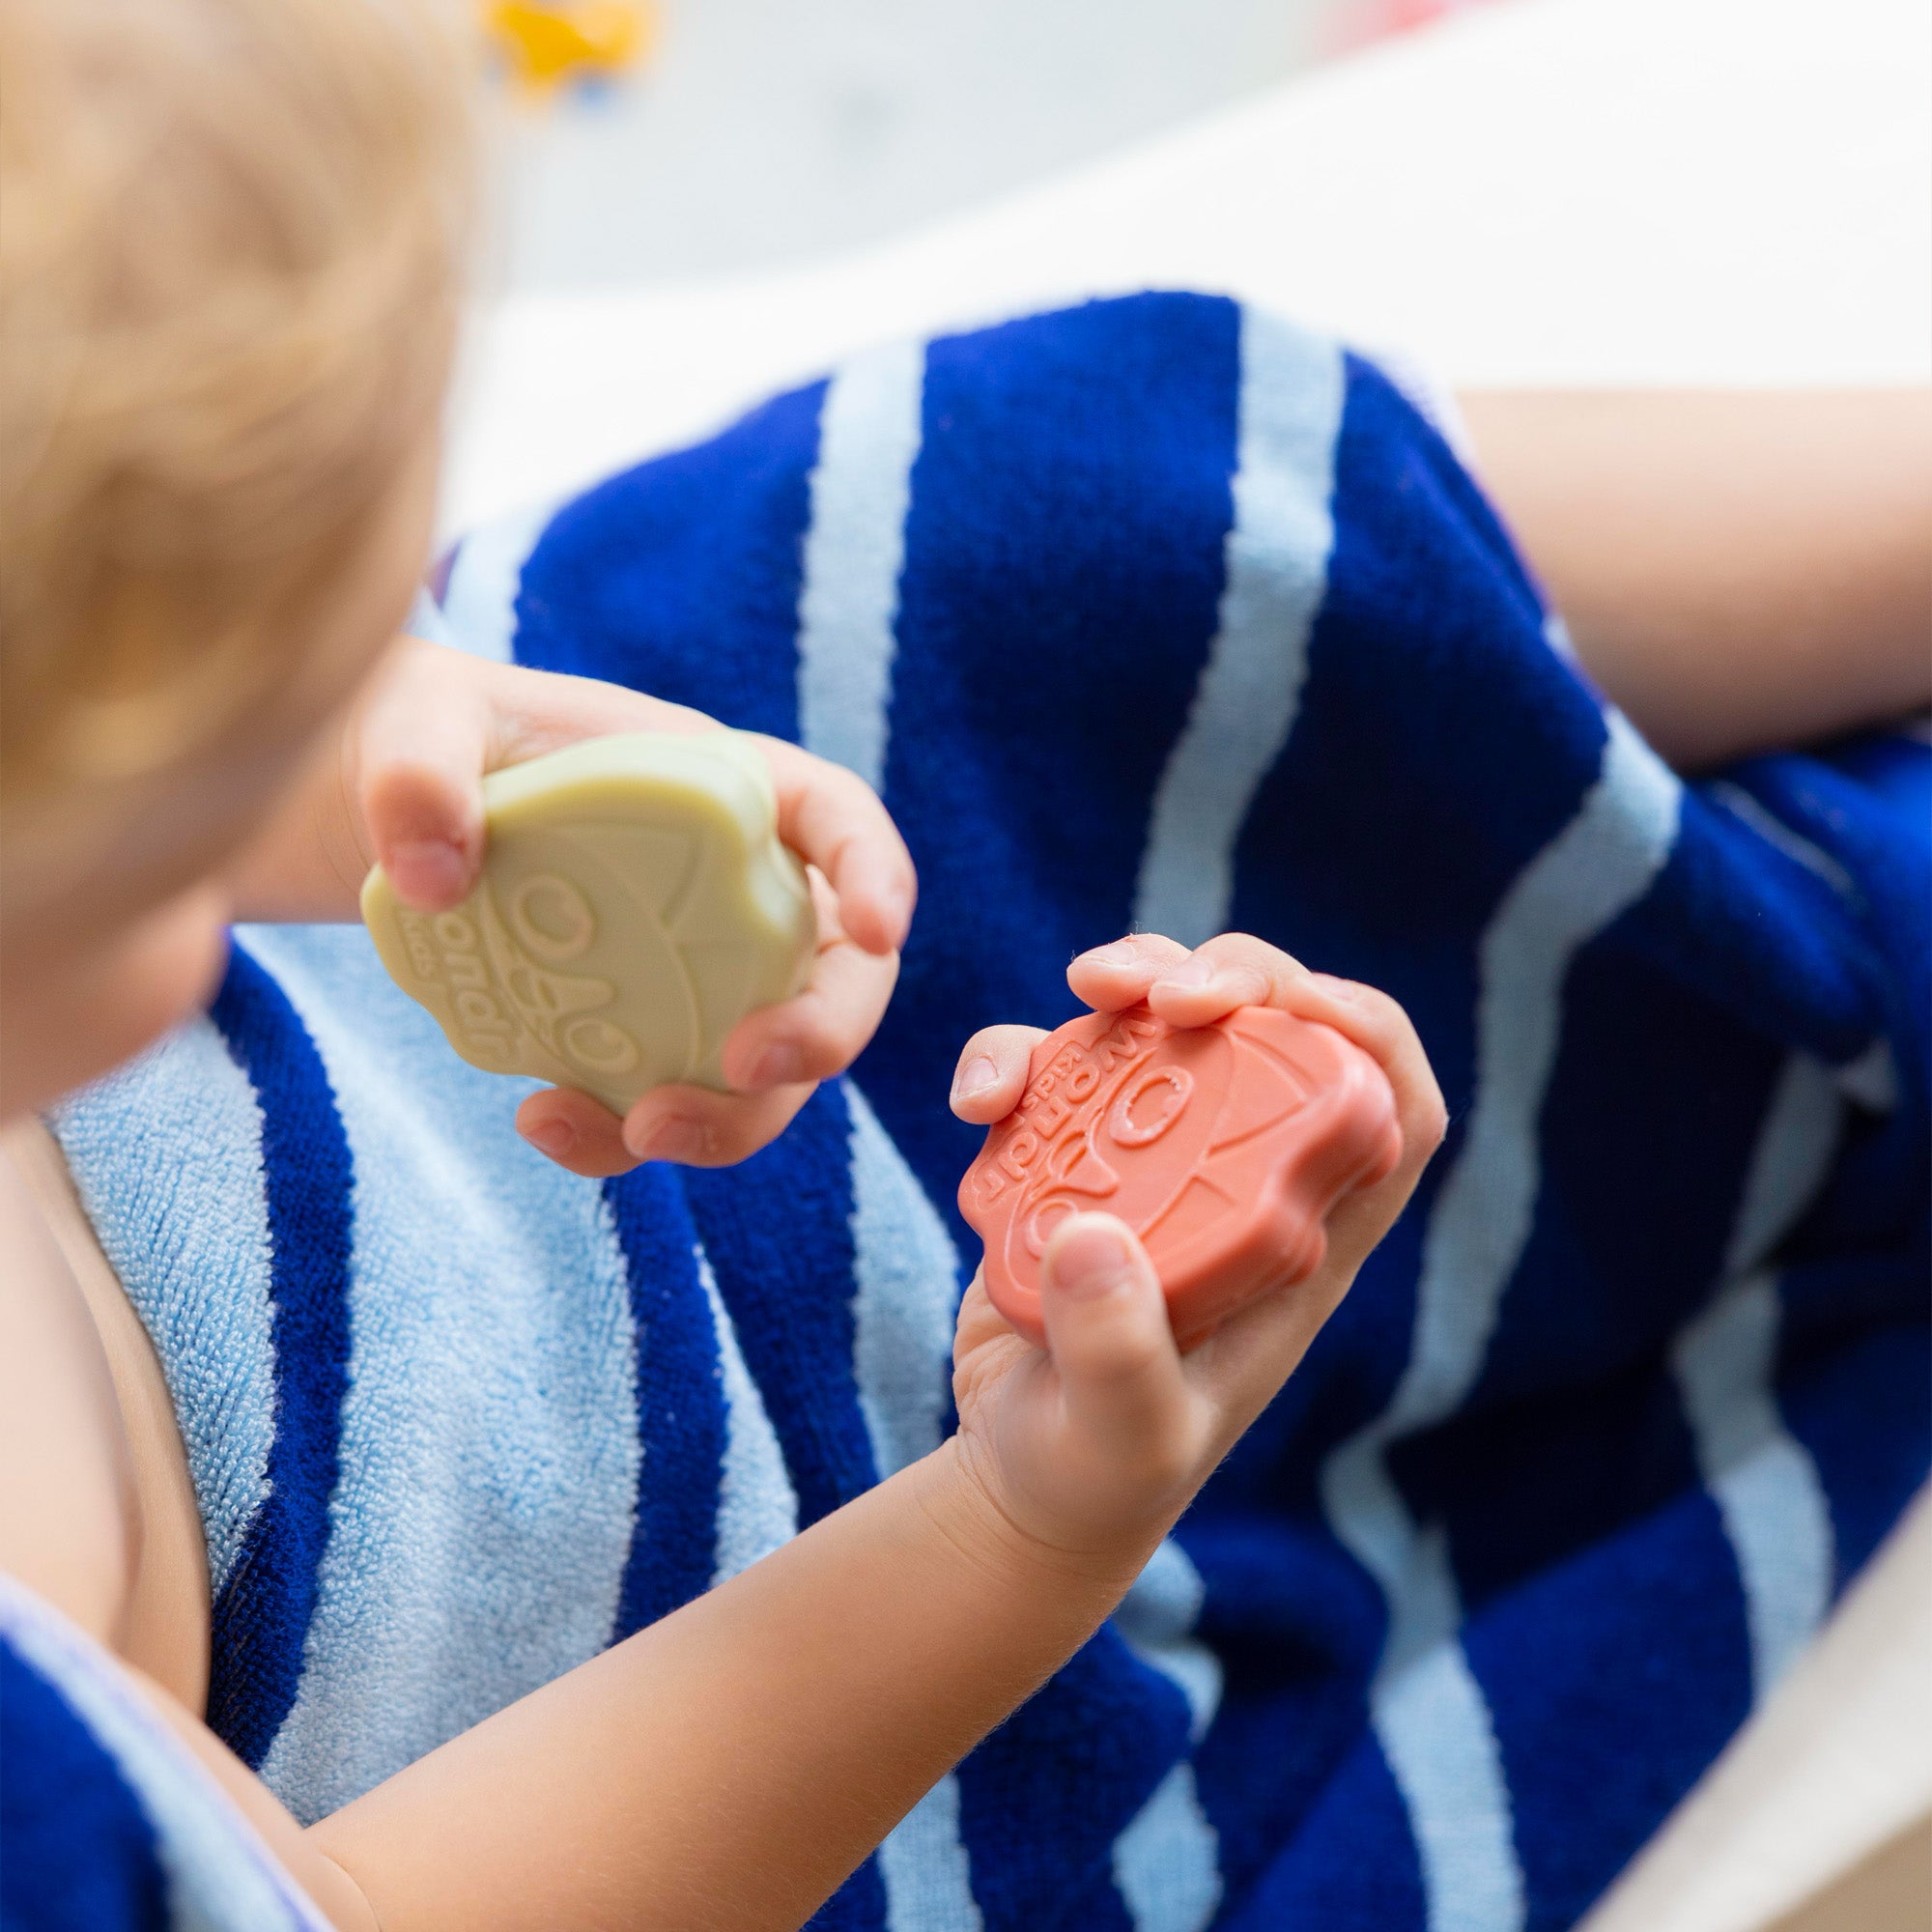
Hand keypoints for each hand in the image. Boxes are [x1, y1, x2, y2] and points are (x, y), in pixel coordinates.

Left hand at [231, 635, 915, 1174]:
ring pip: (763, 1069)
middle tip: (748, 1070)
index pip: (834, 816)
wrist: (379, 820)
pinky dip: (619, 1138)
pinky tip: (543, 1120)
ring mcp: (687, 974)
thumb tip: (435, 878)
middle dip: (821, 1033)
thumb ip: (416, 769)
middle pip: (832, 970)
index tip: (877, 930)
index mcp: (714, 784)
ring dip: (730, 1120)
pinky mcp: (630, 1041)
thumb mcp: (405, 720)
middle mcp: (726, 887)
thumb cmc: (421, 738)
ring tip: (638, 1134)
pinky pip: (662, 1106)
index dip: (876, 873)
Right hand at [942, 932, 1443, 1566]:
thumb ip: (1118, 1357)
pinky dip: (1016, 1053)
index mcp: (1301, 1242)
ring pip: (1170, 1020)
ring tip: (1085, 990)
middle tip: (1165, 992)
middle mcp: (1240, 1181)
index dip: (1367, 1035)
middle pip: (1278, 1030)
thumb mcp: (1122, 1437)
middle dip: (1235, 974)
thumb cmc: (1097, 1471)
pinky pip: (1056, 1064)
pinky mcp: (1072, 1155)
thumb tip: (1093, 1238)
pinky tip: (978, 1102)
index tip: (1291, 1009)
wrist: (1020, 1480)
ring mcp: (1156, 1159)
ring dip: (1134, 980)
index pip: (1393, 1110)